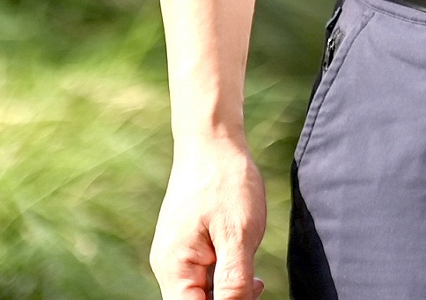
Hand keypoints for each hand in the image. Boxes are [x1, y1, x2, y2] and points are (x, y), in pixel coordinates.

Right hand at [150, 134, 266, 299]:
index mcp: (174, 268)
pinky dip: (225, 273)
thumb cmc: (225, 181)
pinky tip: (243, 257)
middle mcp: (169, 267)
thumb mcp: (238, 235)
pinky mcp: (188, 246)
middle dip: (227, 299)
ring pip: (202, 291)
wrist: (213, 141)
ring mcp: (177, 256)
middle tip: (256, 284)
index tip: (245, 294)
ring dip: (228, 288)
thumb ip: (233, 281)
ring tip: (252, 269)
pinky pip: (205, 274)